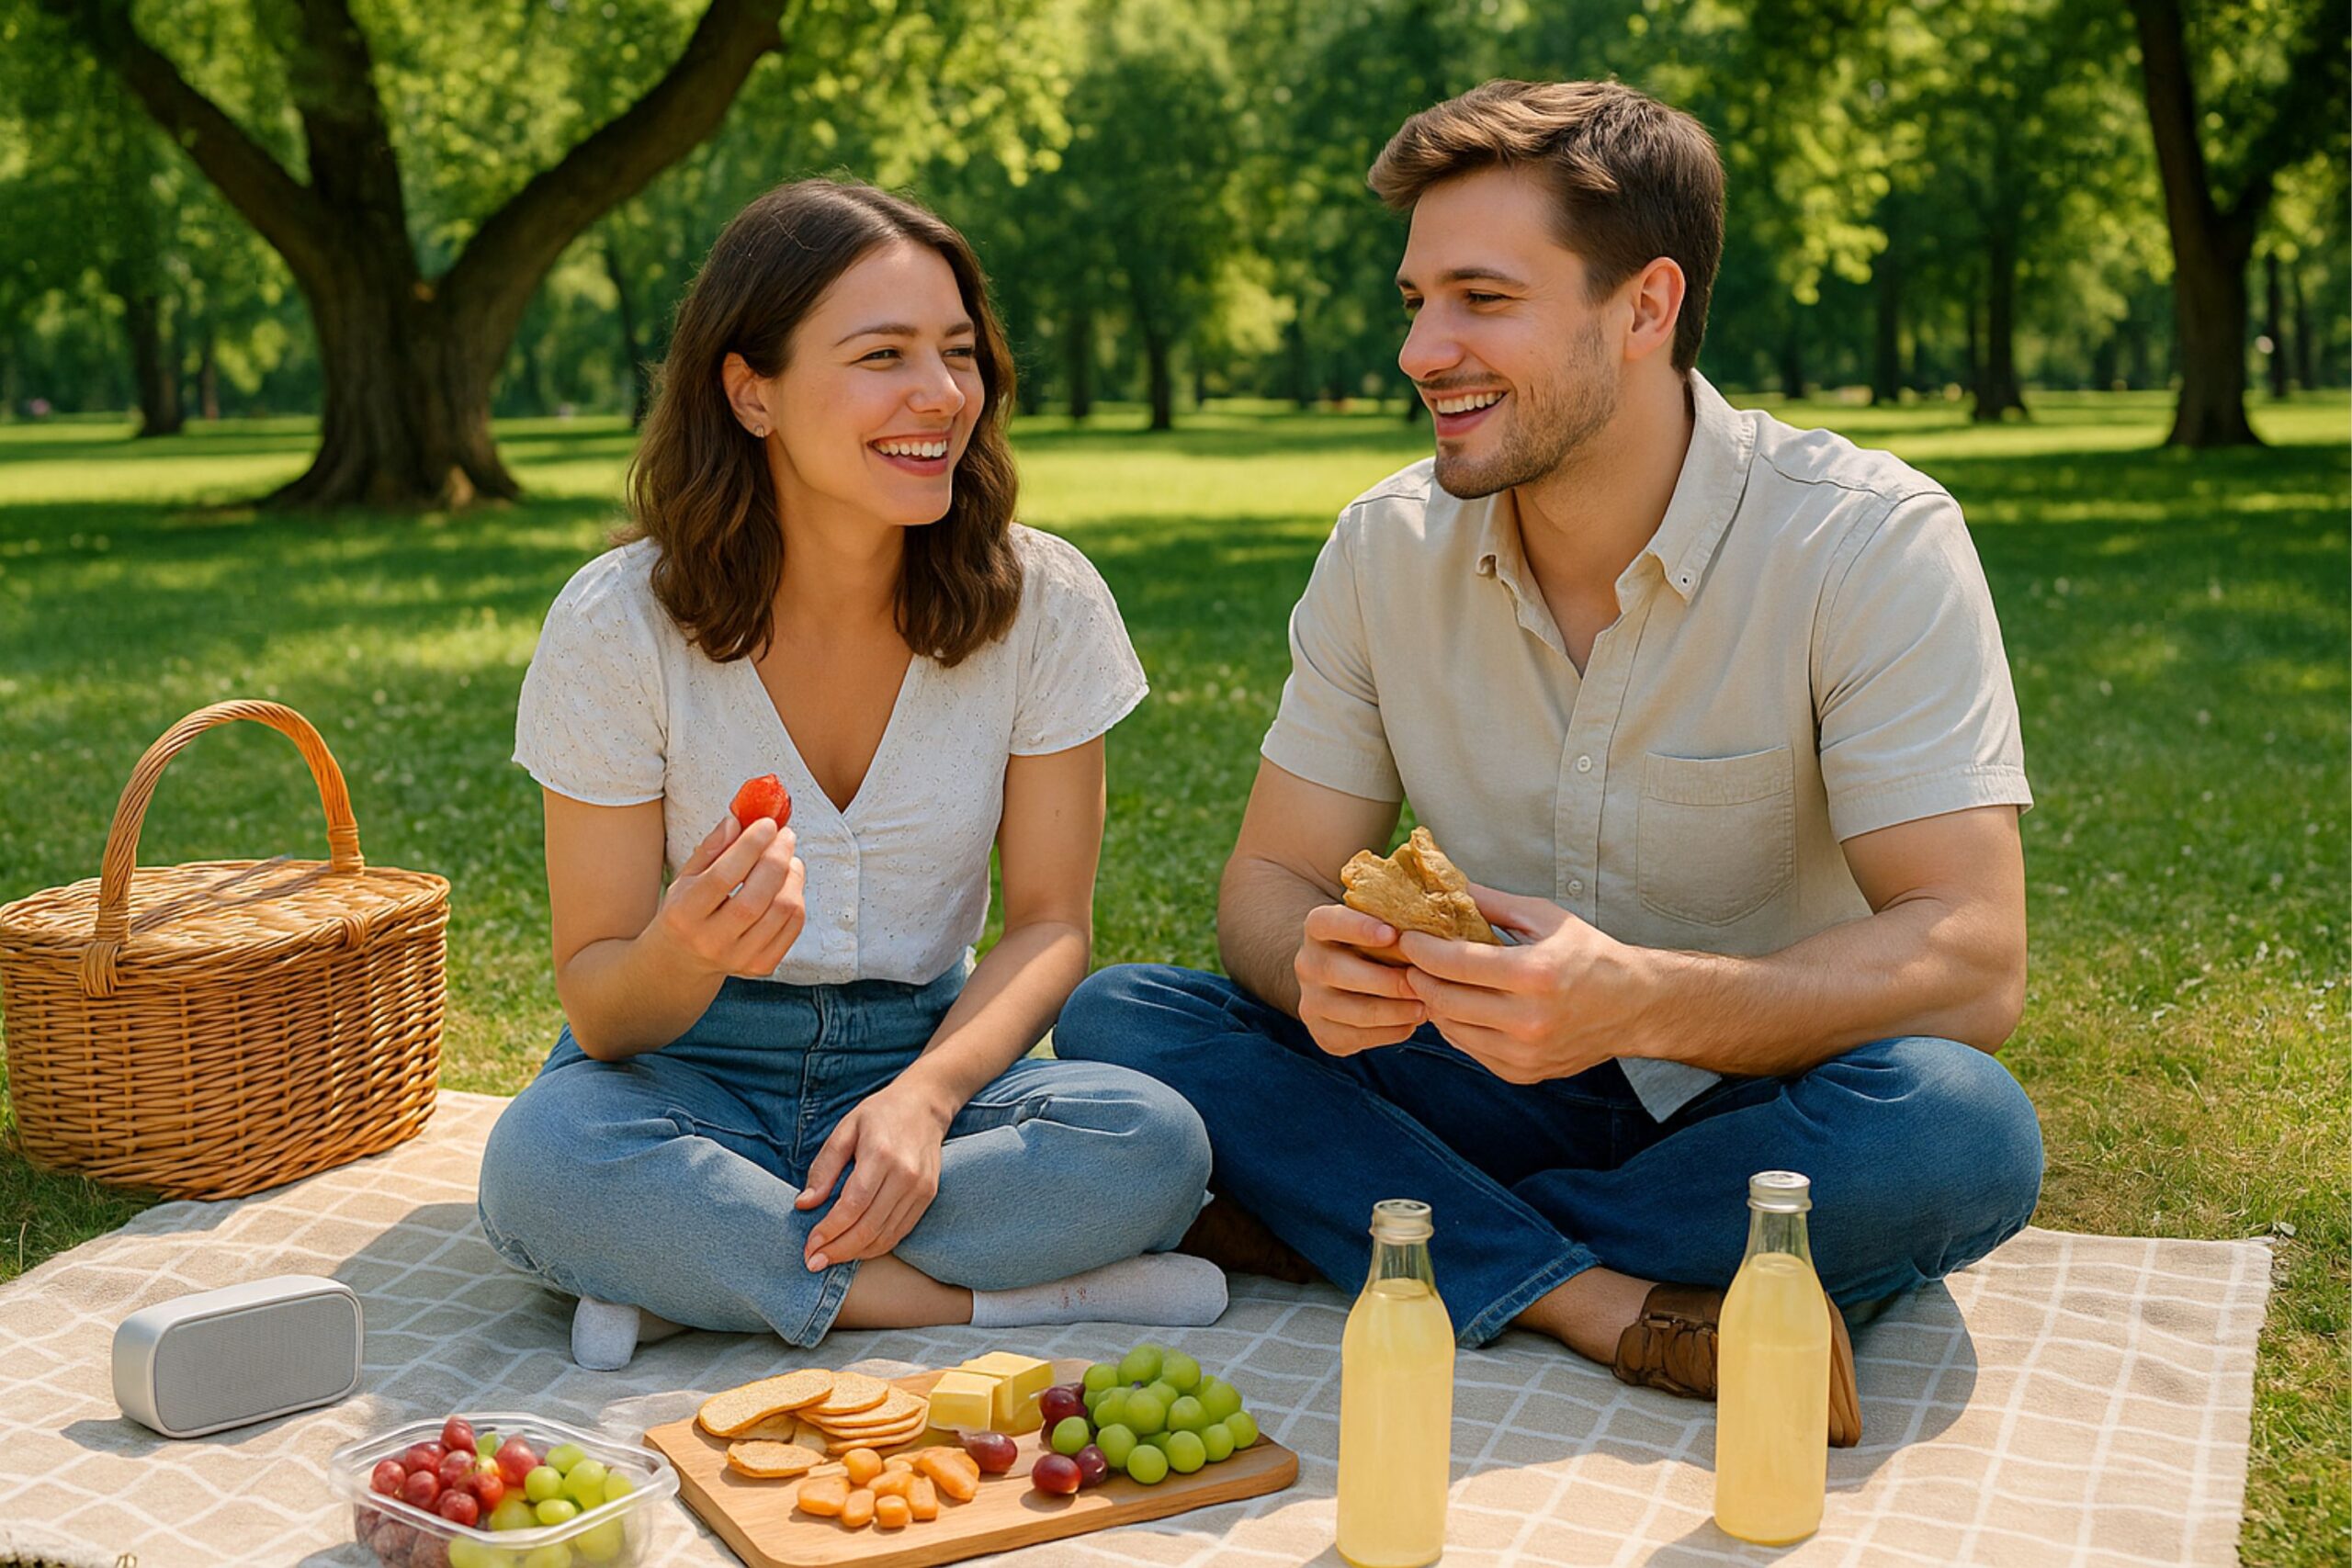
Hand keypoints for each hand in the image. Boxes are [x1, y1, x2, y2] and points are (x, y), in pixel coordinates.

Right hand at [649, 813, 807, 978]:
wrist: (683, 961)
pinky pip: (793, 926)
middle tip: (785, 835)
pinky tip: (789, 883)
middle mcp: (711, 940)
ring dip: (793, 876)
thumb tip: (736, 820)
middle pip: (757, 896)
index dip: (750, 846)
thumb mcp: (685, 879)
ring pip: (782, 910)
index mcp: (685, 914)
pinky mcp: (761, 966)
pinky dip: (797, 897)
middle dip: (777, 858)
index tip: (767, 824)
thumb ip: (710, 849)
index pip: (723, 877)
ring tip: (788, 858)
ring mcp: (739, 957)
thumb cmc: (685, 911)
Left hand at [795, 1088, 952, 1269]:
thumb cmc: (880, 1114)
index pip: (853, 1205)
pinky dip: (876, 1246)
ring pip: (885, 1236)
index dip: (829, 1231)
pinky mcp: (928, 1196)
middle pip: (869, 1227)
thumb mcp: (845, 1129)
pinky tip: (856, 1248)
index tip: (809, 1246)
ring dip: (855, 1253)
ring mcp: (920, 1189)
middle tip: (813, 1262)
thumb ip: (824, 1168)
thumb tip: (804, 1205)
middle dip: (838, 1250)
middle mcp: (905, 1175)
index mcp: (881, 1155)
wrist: (925, 1105)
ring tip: (830, 1259)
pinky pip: (900, 1232)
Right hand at [1294, 902, 1427, 1056]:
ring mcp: (1311, 1001)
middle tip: (1420, 982)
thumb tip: (1441, 900)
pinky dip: (1389, 1032)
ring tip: (1425, 1007)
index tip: (1393, 933)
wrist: (1356, 982)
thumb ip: (1400, 913)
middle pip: (1335, 971)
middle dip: (1383, 980)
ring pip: (1349, 1010)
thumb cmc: (1382, 946)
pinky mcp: (1323, 1033)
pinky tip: (1411, 1022)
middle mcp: (1307, 963)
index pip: (1327, 922)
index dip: (1356, 927)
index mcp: (1318, 928)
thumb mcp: (1384, 923)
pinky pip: (1356, 1037)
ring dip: (1392, 1011)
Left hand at [1395, 885, 1652, 1083]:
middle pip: (1444, 999)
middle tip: (1410, 960)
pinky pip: (1469, 1049)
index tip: (1405, 937)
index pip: (1454, 963)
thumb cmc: (1588, 954)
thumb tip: (1443, 885)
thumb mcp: (1545, 918)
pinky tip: (1460, 1006)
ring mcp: (1525, 1053)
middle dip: (1418, 976)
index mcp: (1535, 974)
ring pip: (1450, 1029)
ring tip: (1433, 980)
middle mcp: (1528, 1020)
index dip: (1420, 949)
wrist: (1633, 1007)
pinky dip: (1456, 1026)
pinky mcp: (1522, 1073)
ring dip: (1433, 1002)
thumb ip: (1491, 902)